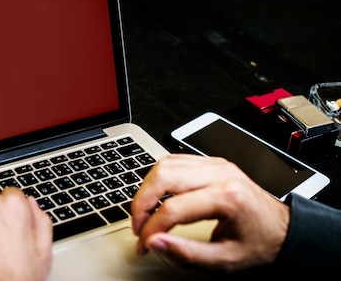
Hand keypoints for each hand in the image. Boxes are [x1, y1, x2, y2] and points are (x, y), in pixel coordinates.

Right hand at [131, 154, 289, 271]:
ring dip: (147, 189)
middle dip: (141, 203)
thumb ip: (186, 254)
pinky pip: (174, 160)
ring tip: (145, 213)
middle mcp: (220, 174)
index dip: (152, 228)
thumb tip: (155, 242)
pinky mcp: (210, 162)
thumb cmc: (259, 243)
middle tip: (138, 226)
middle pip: (164, 176)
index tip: (145, 243)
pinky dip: (158, 178)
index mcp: (227, 197)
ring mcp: (215, 164)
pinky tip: (156, 195)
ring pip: (165, 164)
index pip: (173, 208)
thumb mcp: (225, 260)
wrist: (283, 228)